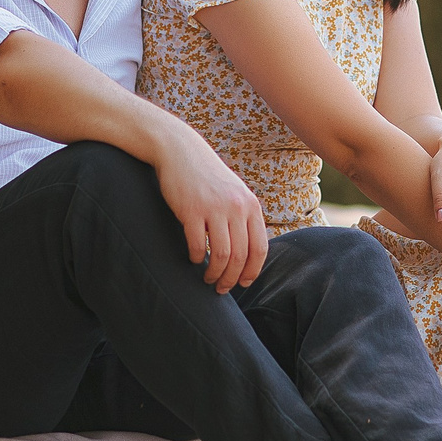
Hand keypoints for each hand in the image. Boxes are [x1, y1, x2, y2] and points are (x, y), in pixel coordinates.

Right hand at [153, 123, 268, 293]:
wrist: (181, 151)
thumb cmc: (208, 177)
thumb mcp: (234, 194)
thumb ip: (244, 217)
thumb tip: (249, 253)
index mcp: (251, 205)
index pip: (260, 248)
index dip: (252, 271)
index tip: (243, 283)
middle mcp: (237, 207)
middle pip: (241, 256)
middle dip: (232, 279)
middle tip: (222, 289)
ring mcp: (214, 208)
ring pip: (222, 255)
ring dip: (215, 274)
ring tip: (209, 279)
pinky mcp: (191, 210)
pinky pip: (198, 245)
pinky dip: (197, 258)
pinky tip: (194, 259)